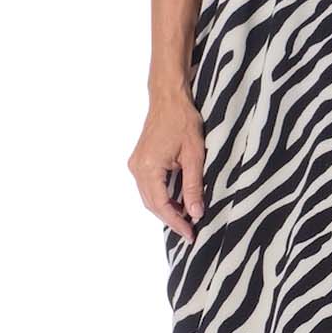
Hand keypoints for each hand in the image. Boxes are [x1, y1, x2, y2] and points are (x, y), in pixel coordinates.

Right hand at [128, 86, 205, 245]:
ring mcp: (136, 164)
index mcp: (148, 168)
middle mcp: (137, 168)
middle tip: (190, 232)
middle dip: (171, 219)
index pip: (161, 205)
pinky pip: (148, 186)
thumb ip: (193, 186)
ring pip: (149, 197)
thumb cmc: (182, 121)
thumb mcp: (194, 155)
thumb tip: (195, 212)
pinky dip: (162, 197)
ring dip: (166, 209)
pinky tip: (177, 201)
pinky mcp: (139, 160)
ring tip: (186, 219)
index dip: (176, 222)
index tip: (191, 234)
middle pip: (152, 204)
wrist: (169, 98)